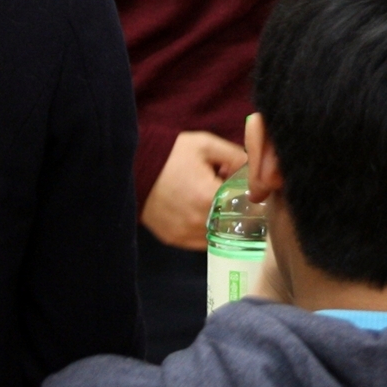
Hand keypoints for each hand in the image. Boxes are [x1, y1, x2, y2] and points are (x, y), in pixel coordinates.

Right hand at [140, 129, 247, 249]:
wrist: (133, 167)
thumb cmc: (171, 154)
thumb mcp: (206, 145)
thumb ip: (235, 156)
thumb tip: (253, 169)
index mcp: (209, 198)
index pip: (245, 204)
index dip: (248, 193)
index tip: (244, 184)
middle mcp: (198, 222)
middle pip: (233, 220)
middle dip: (234, 206)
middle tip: (225, 189)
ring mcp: (185, 234)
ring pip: (218, 233)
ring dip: (221, 220)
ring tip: (210, 199)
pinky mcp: (174, 239)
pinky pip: (200, 240)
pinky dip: (206, 228)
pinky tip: (199, 210)